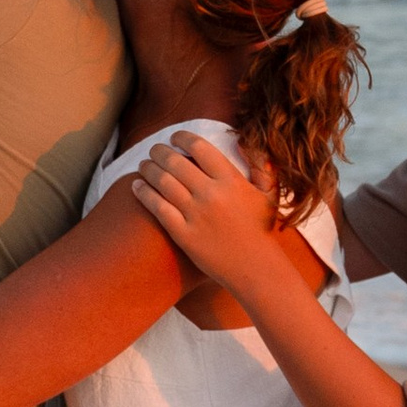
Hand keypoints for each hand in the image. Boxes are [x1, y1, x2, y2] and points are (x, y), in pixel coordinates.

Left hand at [130, 129, 287, 297]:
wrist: (255, 268)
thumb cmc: (262, 229)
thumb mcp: (269, 193)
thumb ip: (261, 165)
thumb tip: (244, 142)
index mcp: (231, 180)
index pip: (199, 148)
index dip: (182, 138)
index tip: (175, 138)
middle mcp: (212, 194)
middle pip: (175, 162)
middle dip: (159, 152)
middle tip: (153, 150)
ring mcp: (196, 215)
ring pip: (162, 182)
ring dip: (148, 169)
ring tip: (143, 165)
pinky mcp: (183, 234)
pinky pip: (157, 208)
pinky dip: (143, 193)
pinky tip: (136, 186)